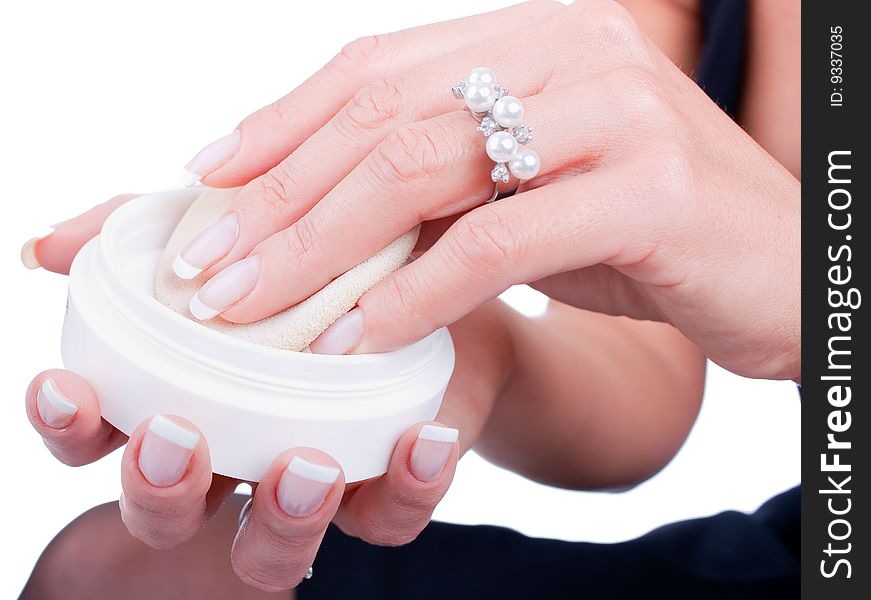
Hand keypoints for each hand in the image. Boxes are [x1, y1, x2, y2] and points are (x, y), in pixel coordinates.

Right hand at [23, 198, 509, 591]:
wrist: (431, 272)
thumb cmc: (318, 254)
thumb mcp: (239, 225)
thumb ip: (143, 233)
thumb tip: (47, 248)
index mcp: (186, 394)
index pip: (101, 434)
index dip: (71, 424)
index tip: (64, 385)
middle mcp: (238, 450)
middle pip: (169, 513)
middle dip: (161, 490)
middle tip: (178, 434)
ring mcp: (310, 474)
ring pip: (271, 549)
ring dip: (279, 519)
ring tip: (304, 465)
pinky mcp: (387, 482)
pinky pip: (388, 516)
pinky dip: (405, 489)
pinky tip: (422, 440)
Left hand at [171, 0, 798, 379]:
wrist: (782, 268)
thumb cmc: (644, 235)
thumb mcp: (529, 197)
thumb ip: (445, 191)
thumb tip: (316, 226)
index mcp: (533, 39)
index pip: (375, 70)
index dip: (279, 123)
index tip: (206, 180)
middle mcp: (572, 51)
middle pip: (385, 116)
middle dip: (279, 197)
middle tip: (207, 267)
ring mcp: (615, 110)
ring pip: (428, 167)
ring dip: (322, 248)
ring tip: (252, 307)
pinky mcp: (650, 187)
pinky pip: (498, 241)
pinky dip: (416, 295)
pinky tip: (357, 341)